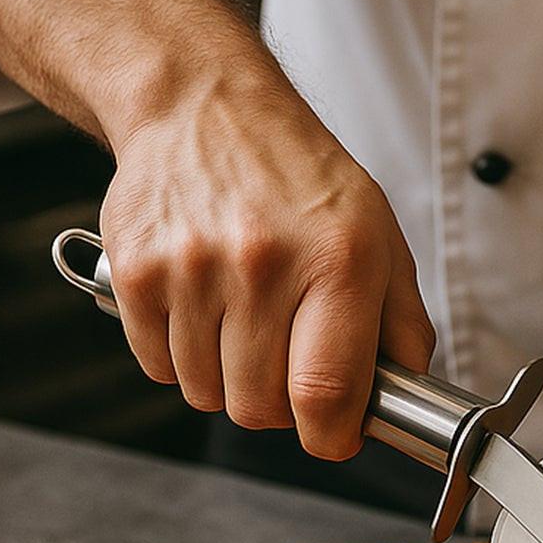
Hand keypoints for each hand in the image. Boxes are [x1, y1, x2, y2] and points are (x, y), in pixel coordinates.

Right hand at [101, 75, 433, 458]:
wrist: (203, 106)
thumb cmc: (297, 175)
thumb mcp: (380, 235)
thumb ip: (402, 323)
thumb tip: (406, 395)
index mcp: (338, 260)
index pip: (326, 394)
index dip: (333, 436)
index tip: (336, 434)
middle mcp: (263, 264)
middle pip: (260, 408)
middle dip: (279, 405)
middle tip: (287, 360)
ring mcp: (192, 270)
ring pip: (207, 394)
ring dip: (227, 380)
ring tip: (242, 321)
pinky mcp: (136, 274)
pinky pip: (159, 367)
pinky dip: (182, 356)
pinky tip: (202, 309)